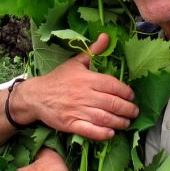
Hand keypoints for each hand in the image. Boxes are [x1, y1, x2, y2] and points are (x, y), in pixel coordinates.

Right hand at [15, 34, 137, 140]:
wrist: (36, 96)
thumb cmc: (58, 78)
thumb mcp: (75, 62)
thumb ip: (93, 51)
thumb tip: (106, 36)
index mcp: (87, 79)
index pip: (112, 85)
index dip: (126, 92)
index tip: (132, 96)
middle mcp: (84, 95)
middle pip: (112, 103)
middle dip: (127, 109)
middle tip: (134, 112)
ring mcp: (77, 110)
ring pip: (104, 118)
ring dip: (119, 122)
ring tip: (126, 123)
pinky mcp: (70, 124)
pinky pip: (90, 131)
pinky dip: (102, 134)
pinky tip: (110, 134)